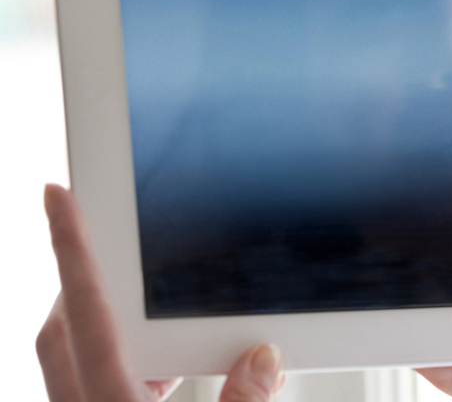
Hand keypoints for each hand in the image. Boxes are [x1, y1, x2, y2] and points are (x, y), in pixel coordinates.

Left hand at [37, 184, 286, 401]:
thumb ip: (245, 400)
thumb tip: (263, 357)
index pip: (87, 310)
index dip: (72, 247)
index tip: (60, 197)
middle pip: (62, 328)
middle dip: (78, 277)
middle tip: (104, 238)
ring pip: (74, 358)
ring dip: (106, 326)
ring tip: (156, 311)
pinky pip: (93, 385)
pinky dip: (124, 362)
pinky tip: (166, 370)